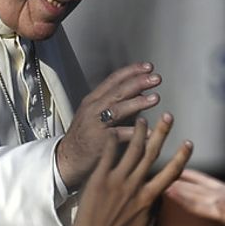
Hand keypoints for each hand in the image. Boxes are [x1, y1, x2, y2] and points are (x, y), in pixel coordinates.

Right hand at [56, 62, 163, 189]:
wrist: (67, 158)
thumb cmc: (85, 136)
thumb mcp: (96, 114)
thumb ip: (116, 103)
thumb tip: (140, 92)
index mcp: (93, 99)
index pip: (113, 80)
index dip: (131, 71)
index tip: (148, 67)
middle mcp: (93, 108)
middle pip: (118, 91)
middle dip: (138, 82)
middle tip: (156, 78)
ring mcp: (95, 124)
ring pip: (118, 109)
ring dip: (138, 102)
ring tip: (155, 98)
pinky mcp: (99, 141)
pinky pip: (120, 135)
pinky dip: (136, 132)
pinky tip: (150, 132)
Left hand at [71, 114, 192, 225]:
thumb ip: (155, 211)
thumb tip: (163, 198)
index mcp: (149, 198)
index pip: (170, 172)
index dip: (181, 156)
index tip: (188, 143)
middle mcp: (136, 186)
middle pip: (153, 154)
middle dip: (162, 133)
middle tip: (168, 116)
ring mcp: (118, 181)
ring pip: (132, 150)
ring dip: (139, 132)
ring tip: (142, 119)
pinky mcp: (100, 179)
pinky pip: (108, 155)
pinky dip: (112, 141)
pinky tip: (113, 130)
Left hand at [163, 171, 224, 225]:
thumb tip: (219, 205)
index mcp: (221, 213)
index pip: (197, 205)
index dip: (182, 198)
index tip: (167, 191)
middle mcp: (219, 205)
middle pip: (193, 195)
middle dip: (176, 189)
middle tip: (156, 179)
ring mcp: (223, 197)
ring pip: (197, 188)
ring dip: (182, 181)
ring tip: (165, 172)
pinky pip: (209, 182)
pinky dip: (196, 177)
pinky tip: (185, 170)